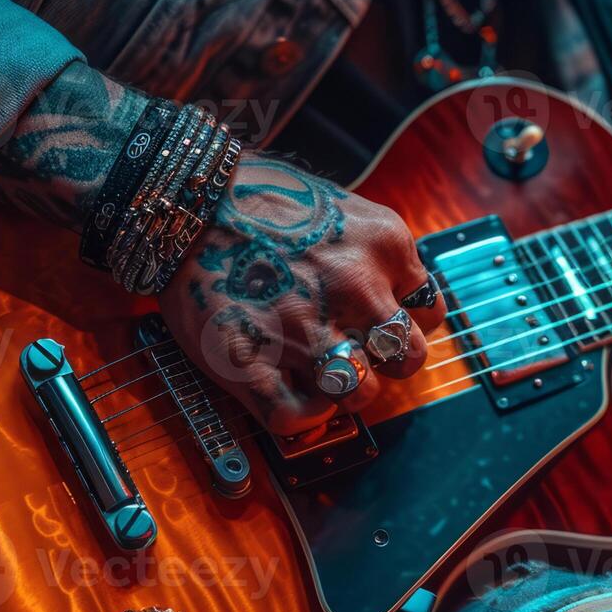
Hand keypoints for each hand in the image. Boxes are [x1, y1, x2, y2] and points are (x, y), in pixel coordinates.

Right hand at [158, 155, 445, 434]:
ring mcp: (306, 329)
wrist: (182, 195)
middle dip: (385, 363)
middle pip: (407, 359)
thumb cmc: (255, 196)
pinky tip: (292, 394)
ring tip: (321, 374)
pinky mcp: (254, 360)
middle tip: (358, 353)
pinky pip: (299, 416)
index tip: (381, 325)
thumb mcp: (344, 206)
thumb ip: (375, 254)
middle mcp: (356, 289)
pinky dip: (301, 416)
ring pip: (361, 394)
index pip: (430, 313)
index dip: (404, 324)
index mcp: (384, 247)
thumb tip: (395, 296)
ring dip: (344, 390)